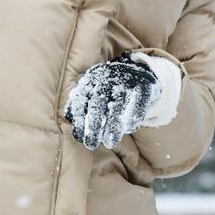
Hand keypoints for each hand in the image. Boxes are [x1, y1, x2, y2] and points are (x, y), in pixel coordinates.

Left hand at [63, 53, 181, 150]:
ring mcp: (126, 80)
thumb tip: (70, 119)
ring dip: (113, 124)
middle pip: (98, 102)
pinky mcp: (144, 84)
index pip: (81, 100)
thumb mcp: (92, 90)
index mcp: (91, 80)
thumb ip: (80, 104)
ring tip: (111, 143)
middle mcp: (107, 77)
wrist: (137, 70)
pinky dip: (135, 114)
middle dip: (94, 124)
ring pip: (118, 104)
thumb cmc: (109, 88)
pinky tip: (130, 129)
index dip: (80, 120)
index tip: (79, 138)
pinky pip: (139, 99)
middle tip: (91, 144)